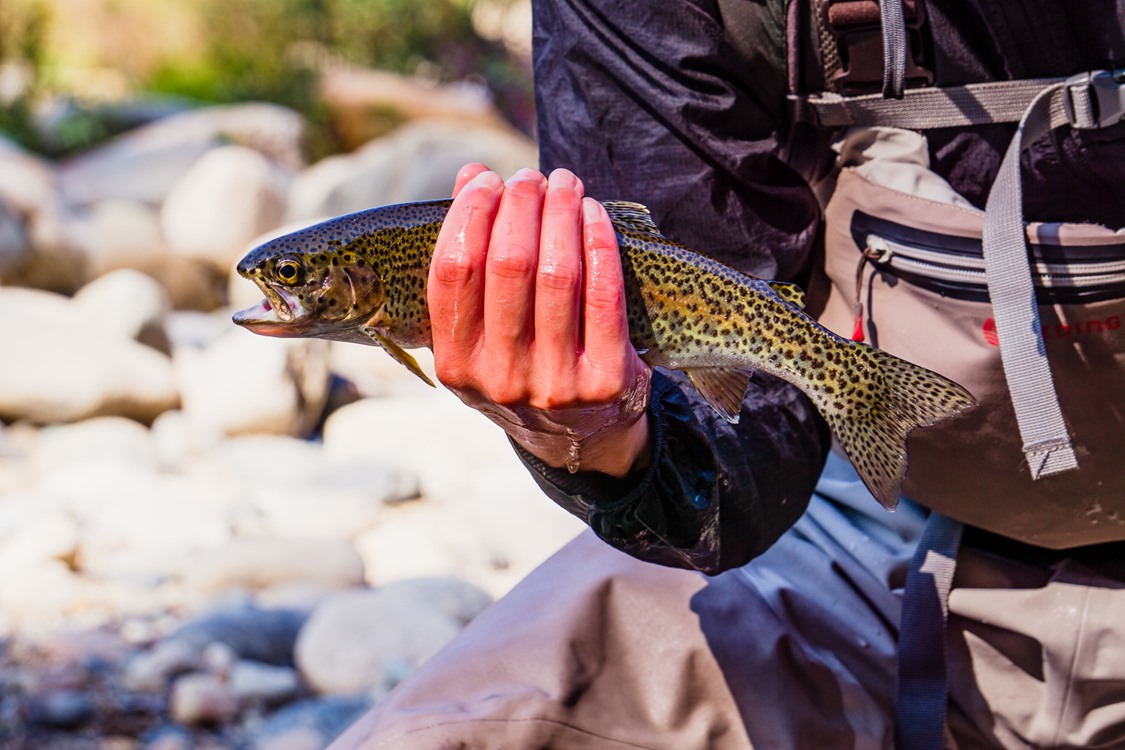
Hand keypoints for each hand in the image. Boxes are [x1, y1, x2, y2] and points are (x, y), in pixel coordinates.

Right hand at [427, 164, 651, 477]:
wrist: (579, 439)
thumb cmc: (523, 364)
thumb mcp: (482, 329)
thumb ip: (471, 257)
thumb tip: (471, 174)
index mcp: (456, 364)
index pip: (454, 272)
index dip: (469, 214)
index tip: (486, 180)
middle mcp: (500, 379)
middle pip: (508, 266)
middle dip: (521, 205)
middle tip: (532, 177)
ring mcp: (554, 383)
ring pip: (556, 274)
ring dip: (561, 214)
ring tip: (564, 184)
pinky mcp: (604, 380)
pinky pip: (602, 295)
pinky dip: (599, 244)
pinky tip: (593, 215)